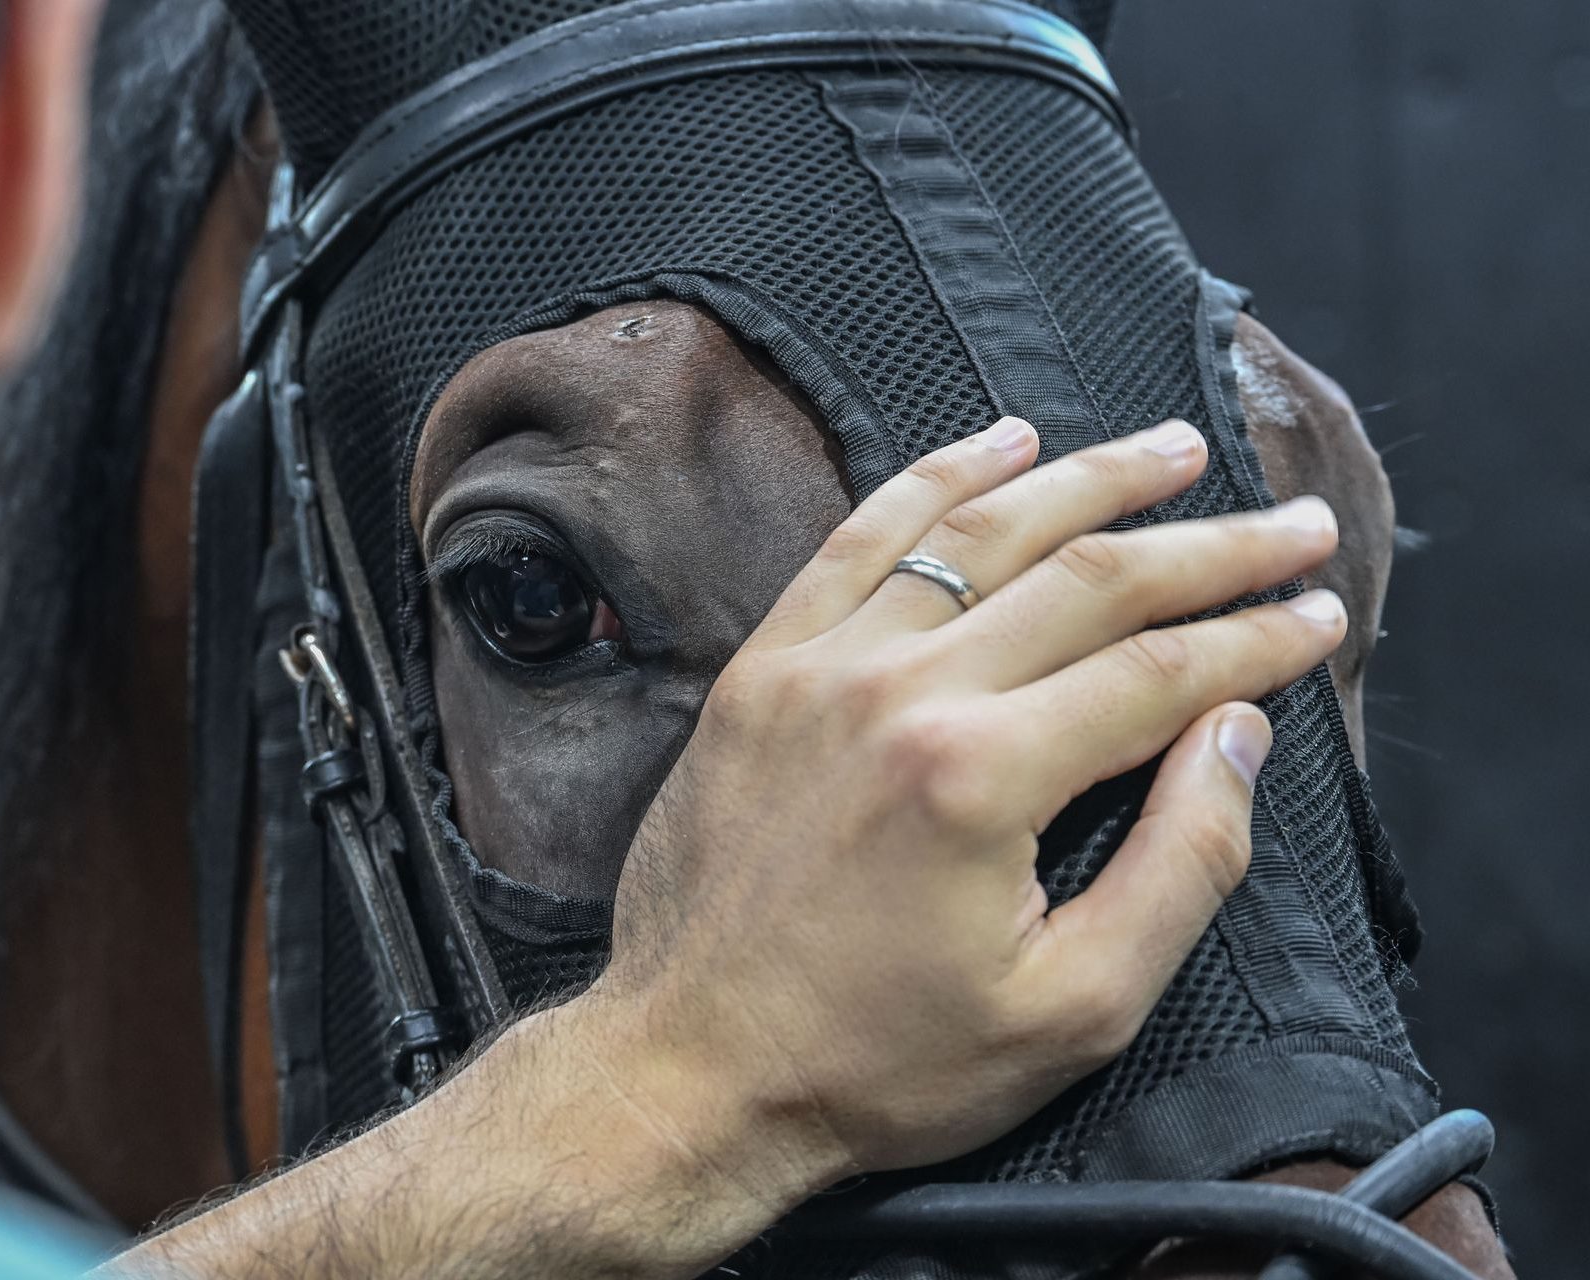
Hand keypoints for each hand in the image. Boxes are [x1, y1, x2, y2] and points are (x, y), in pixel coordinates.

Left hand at [590, 415, 1343, 1184]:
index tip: (1321, 614)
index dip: (1258, 639)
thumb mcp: (1070, 1010)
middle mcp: (899, 691)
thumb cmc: (880, 1062)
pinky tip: (1001, 442)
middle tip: (1297, 523)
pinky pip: (859, 540)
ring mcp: (819, 667)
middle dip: (1211, 546)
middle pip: (1089, 580)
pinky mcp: (761, 669)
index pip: (1160, 671)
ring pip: (979, 535)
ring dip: (1087, 480)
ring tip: (1173, 450)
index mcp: (981, 777)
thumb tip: (1237, 734)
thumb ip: (1179, 865)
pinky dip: (936, 482)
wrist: (690, 1068)